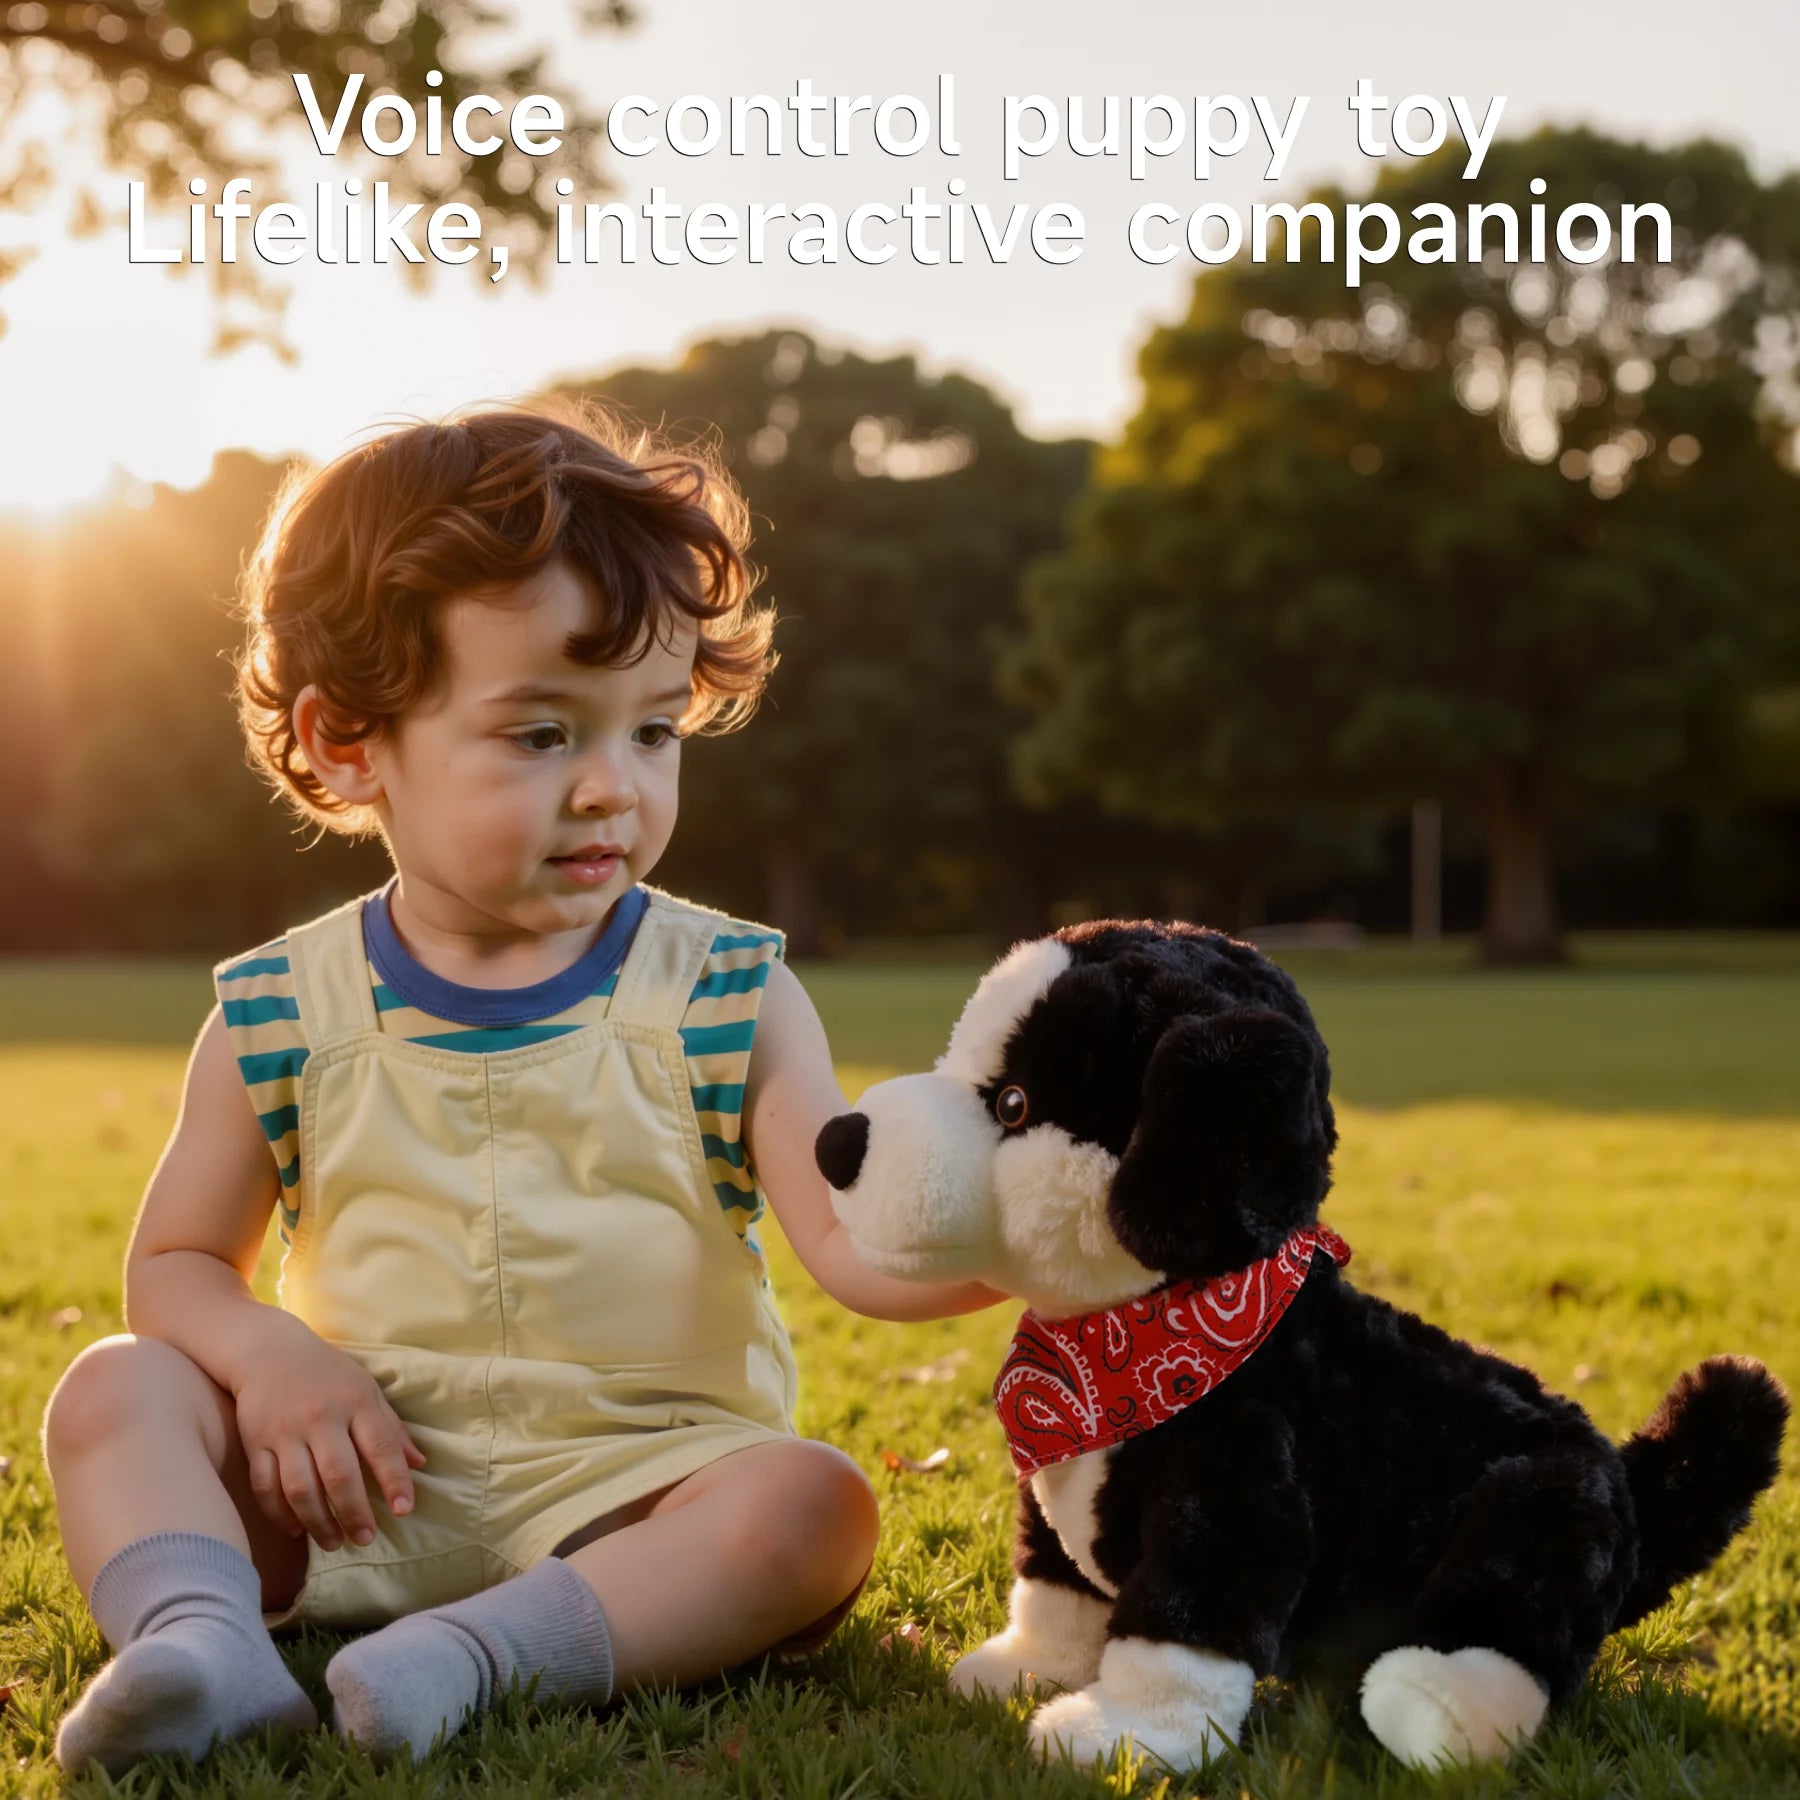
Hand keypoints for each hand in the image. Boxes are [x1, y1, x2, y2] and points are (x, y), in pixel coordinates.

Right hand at [231, 1315, 425, 1551]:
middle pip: (338, 1475)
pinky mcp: (255, 1442)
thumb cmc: (327, 1373)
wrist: (268, 1350)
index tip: (404, 1510)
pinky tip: (296, 1529)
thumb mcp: (366, 1389)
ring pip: (300, 1488)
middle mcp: (320, 1417)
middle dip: (354, 1513)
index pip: (381, 1446)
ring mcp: (284, 1432)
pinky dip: (279, 1514)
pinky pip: (265, 1486)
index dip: (394, 1480)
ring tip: (333, 1542)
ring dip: (318, 1522)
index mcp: (355, 1401)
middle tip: (365, 1539)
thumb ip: (391, 1428)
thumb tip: (419, 1464)